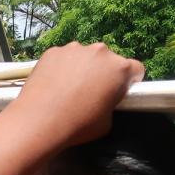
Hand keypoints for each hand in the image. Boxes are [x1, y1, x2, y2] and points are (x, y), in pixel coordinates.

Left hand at [12, 42, 144, 148]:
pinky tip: (53, 85)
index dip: (129, 82)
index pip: (135, 69)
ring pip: (84, 56)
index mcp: (120, 68)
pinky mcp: (53, 51)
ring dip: (82, 68)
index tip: (118, 91)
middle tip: (90, 93)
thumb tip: (106, 99)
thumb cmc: (77, 125)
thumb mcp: (108, 122)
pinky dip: (61, 67)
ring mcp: (74, 48)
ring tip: (68, 89)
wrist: (39, 122)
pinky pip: (63, 57)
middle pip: (108, 60)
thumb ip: (112, 103)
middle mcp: (100, 51)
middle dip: (103, 73)